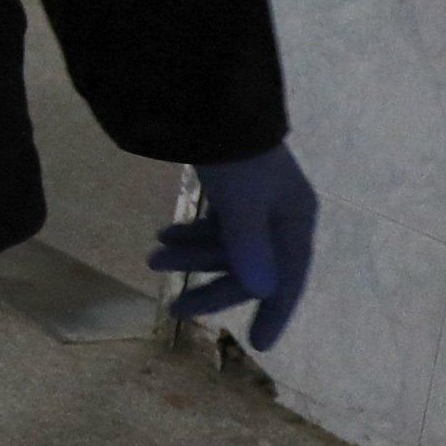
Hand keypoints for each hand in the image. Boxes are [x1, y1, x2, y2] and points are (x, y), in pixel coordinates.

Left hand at [149, 141, 316, 351]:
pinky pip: (217, 223)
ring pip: (228, 244)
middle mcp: (281, 213)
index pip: (287, 279)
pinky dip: (193, 234)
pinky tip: (164, 238)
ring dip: (193, 255)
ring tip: (152, 257)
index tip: (257, 345)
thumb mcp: (241, 205)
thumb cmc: (234, 156)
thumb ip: (250, 248)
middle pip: (252, 266)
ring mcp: (257, 200)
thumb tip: (263, 290)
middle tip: (175, 306)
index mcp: (293, 220)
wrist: (213, 100)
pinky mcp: (234, 186)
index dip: (273, 312)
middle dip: (213, 285)